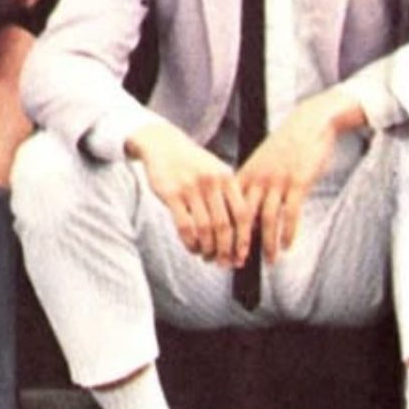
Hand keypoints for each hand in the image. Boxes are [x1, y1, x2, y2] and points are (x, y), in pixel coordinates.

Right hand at [127, 120, 249, 266]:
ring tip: (208, 257)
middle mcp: (212, 183)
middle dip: (226, 250)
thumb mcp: (218, 172)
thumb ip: (231, 196)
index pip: (243, 215)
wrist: (164, 145)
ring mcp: (191, 188)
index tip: (243, 256)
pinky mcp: (171, 194)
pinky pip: (184, 226)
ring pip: (204, 229)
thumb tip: (243, 231)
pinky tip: (193, 249)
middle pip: (224, 226)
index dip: (244, 239)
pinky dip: (190, 243)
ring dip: (208, 249)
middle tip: (225, 264)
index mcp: (228, 179)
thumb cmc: (195, 164)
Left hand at [237, 90, 350, 263]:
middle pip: (244, 218)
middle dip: (239, 244)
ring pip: (268, 219)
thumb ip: (254, 183)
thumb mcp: (263, 160)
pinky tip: (288, 245)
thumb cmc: (288, 144)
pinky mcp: (299, 182)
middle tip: (238, 264)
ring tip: (269, 260)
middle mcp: (258, 179)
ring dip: (267, 243)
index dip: (224, 233)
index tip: (221, 251)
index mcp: (246, 174)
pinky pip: (291, 213)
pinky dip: (288, 232)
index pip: (229, 210)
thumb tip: (250, 211)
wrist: (310, 122)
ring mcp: (278, 181)